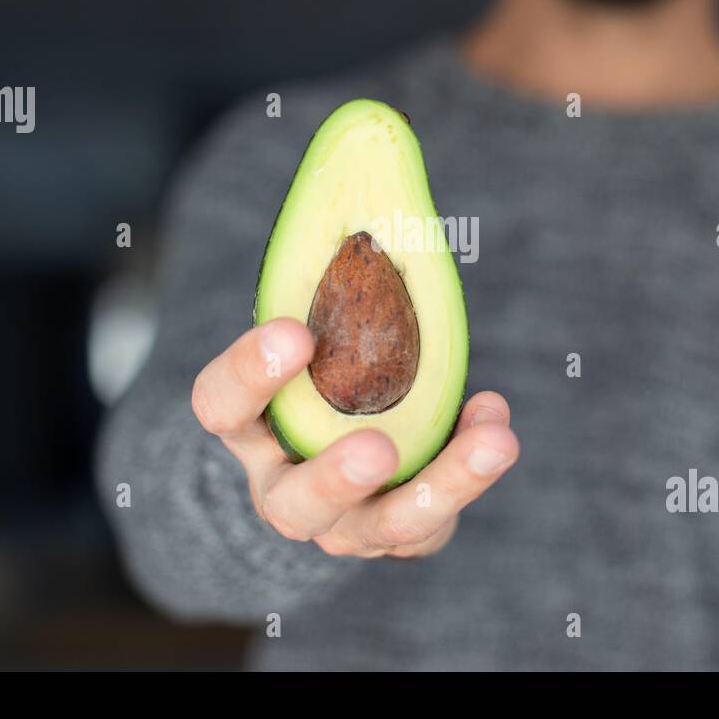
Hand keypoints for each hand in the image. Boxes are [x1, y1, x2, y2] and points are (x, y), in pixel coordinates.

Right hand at [191, 317, 518, 557]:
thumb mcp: (311, 336)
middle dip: (337, 478)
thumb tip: (374, 182)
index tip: (294, 331)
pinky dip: (472, 469)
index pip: (222, 404)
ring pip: (385, 526)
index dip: (249, 372)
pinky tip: (496, 424)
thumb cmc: (320, 372)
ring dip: (443, 486)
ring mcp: (344, 524)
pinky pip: (437, 518)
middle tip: (377, 448)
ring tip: (492, 443)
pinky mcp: (399, 536)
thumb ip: (330, 290)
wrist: (336, 457)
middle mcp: (285, 487)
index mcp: (250, 428)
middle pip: (295, 502)